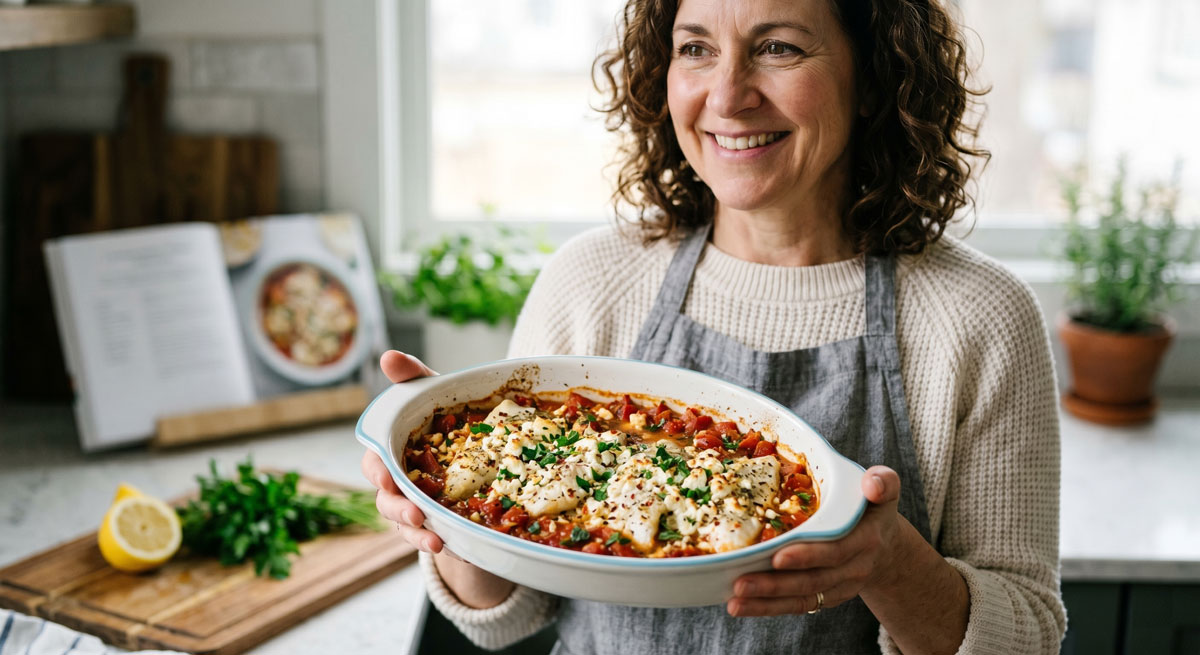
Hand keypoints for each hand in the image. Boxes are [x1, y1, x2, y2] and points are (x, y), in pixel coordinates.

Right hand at [360, 350, 451, 555]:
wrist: (482, 452)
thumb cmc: (446, 418)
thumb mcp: (434, 395)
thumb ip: (412, 378)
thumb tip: (388, 357)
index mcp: (392, 454)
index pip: (374, 464)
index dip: (377, 471)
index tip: (385, 477)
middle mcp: (398, 485)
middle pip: (387, 501)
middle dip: (398, 508)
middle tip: (415, 512)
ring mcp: (416, 509)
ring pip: (407, 527)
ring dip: (418, 534)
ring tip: (435, 540)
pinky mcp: (440, 526)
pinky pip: (435, 539)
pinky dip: (442, 544)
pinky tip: (454, 547)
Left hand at [728, 465, 905, 616]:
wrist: (885, 545)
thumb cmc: (873, 508)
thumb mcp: (885, 489)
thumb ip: (883, 482)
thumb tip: (873, 483)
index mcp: (866, 539)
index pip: (836, 551)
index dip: (808, 556)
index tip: (778, 556)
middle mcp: (854, 567)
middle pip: (813, 580)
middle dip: (776, 584)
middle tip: (742, 582)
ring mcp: (840, 586)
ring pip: (802, 597)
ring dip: (767, 601)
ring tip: (735, 600)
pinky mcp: (826, 597)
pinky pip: (798, 605)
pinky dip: (768, 608)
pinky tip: (741, 606)